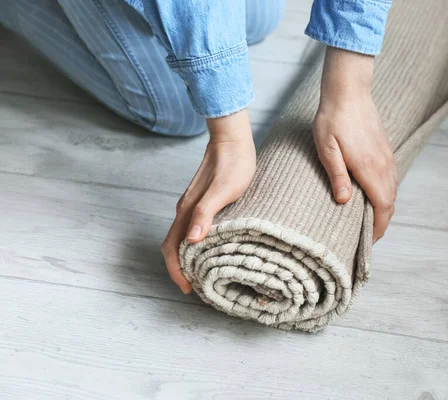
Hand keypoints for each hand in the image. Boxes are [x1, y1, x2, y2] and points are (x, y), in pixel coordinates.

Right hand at [161, 109, 255, 292]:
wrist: (232, 139)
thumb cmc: (233, 164)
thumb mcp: (224, 191)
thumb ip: (206, 214)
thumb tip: (192, 241)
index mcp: (187, 211)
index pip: (172, 248)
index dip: (177, 272)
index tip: (188, 290)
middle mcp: (185, 210)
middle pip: (173, 246)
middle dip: (180, 269)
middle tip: (196, 287)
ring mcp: (192, 204)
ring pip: (182, 237)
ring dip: (187, 258)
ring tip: (203, 273)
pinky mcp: (201, 200)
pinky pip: (191, 228)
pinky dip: (195, 244)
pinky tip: (210, 248)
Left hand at [313, 47, 397, 242]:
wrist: (349, 90)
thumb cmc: (332, 119)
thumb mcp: (327, 148)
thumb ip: (337, 175)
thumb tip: (343, 202)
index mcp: (369, 168)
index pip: (382, 206)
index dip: (378, 227)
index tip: (369, 242)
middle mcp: (383, 165)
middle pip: (390, 202)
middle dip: (382, 222)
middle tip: (367, 236)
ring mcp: (387, 156)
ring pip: (392, 190)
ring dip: (384, 208)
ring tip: (369, 220)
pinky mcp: (385, 149)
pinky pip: (391, 178)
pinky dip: (386, 193)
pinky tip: (372, 195)